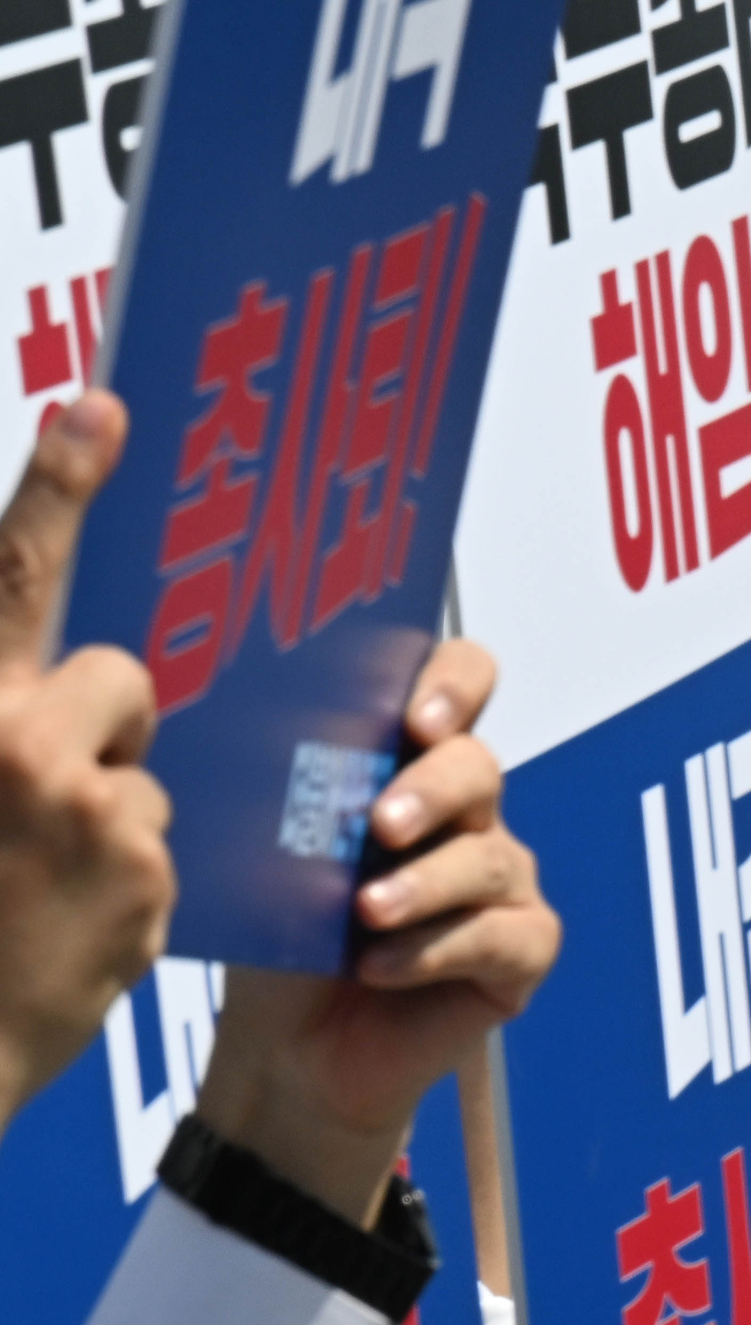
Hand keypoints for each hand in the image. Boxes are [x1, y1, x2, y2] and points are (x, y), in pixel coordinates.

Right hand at [0, 392, 170, 1126]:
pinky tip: (71, 920)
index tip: (104, 404)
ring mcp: (83, 802)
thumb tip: (96, 678)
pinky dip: (128, 873)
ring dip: (111, 805)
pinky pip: (160, 833)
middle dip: (101, 719)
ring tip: (41, 875)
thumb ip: (8, 711)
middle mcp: (10, 738)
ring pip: (141, 761)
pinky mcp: (141, 864)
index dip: (55, 483)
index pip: (9, 575)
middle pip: (116, 674)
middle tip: (57, 774)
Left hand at [192, 639, 558, 1220]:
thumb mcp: (272, 865)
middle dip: (433, 789)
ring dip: (424, 884)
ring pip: (490, 857)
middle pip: (479, 766)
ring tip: (365, 916)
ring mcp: (502, 883)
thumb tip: (266, 754)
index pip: (460, 686)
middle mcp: (466, 816)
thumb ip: (295, 806)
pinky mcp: (521, 951)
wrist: (288, 1055)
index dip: (454, 684)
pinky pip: (502, 935)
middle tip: (379, 826)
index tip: (416, 718)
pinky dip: (437, 950)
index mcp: (408, 770)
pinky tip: (382, 968)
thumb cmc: (280, 946)